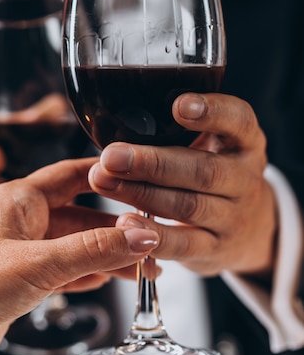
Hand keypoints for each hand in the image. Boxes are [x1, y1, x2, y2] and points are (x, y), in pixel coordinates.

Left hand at [0, 158, 158, 354]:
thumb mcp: (40, 262)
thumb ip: (93, 250)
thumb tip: (141, 237)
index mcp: (20, 199)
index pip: (71, 174)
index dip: (105, 174)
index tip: (138, 174)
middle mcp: (22, 221)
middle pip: (81, 216)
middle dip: (118, 229)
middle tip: (153, 241)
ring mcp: (23, 251)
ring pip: (77, 246)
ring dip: (109, 256)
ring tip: (145, 267)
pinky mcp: (23, 281)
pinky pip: (66, 270)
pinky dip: (90, 273)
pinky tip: (111, 278)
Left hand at [89, 93, 277, 278]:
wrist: (249, 228)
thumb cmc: (212, 170)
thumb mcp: (212, 142)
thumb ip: (175, 128)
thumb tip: (113, 114)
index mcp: (245, 141)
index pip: (239, 120)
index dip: (212, 112)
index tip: (178, 105)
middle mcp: (245, 178)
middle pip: (204, 170)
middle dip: (154, 163)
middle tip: (111, 156)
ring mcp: (233, 217)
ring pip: (188, 206)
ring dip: (141, 194)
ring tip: (104, 182)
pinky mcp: (215, 249)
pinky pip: (184, 245)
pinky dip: (153, 235)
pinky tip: (124, 223)